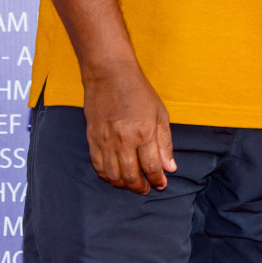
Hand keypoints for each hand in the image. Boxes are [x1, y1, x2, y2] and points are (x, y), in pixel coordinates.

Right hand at [81, 62, 175, 193]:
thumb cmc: (138, 91)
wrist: (109, 74)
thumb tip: (169, 167)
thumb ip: (164, 143)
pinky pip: (98, 166)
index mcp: (144, 133)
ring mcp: (106, 141)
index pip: (151, 167)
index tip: (161, 183)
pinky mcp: (92, 139)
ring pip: (113, 175)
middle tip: (146, 188)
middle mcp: (124, 140)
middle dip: (140, 187)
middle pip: (131, 176)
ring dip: (124, 184)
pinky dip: (107, 176)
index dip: (158, 180)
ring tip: (132, 184)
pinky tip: (115, 176)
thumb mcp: (160, 113)